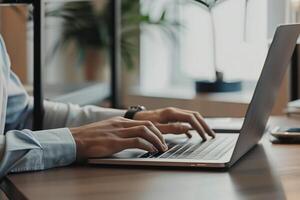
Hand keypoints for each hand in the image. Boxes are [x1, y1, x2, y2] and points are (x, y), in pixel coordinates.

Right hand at [70, 116, 190, 161]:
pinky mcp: (115, 142)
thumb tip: (132, 138)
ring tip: (161, 149)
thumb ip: (119, 132)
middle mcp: (121, 124)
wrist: (74, 139)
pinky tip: (151, 151)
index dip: (156, 131)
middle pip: (148, 125)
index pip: (144, 122)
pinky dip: (147, 146)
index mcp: (120, 121)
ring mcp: (118, 132)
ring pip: (145, 131)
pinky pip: (136, 141)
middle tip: (164, 145)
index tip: (161, 139)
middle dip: (160, 135)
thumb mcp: (107, 130)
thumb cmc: (89, 137)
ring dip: (156, 140)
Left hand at [133, 107, 214, 140]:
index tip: (205, 136)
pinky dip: (190, 128)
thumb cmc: (143, 123)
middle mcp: (174, 111)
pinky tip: (191, 135)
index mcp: (171, 113)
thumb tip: (188, 129)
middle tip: (212, 135)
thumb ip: (172, 128)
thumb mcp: (157, 127)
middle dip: (204, 125)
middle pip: (194, 116)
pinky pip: (184, 121)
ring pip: (191, 118)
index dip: (200, 127)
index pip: (191, 118)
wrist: (135, 118)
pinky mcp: (170, 118)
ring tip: (206, 135)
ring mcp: (173, 114)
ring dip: (199, 126)